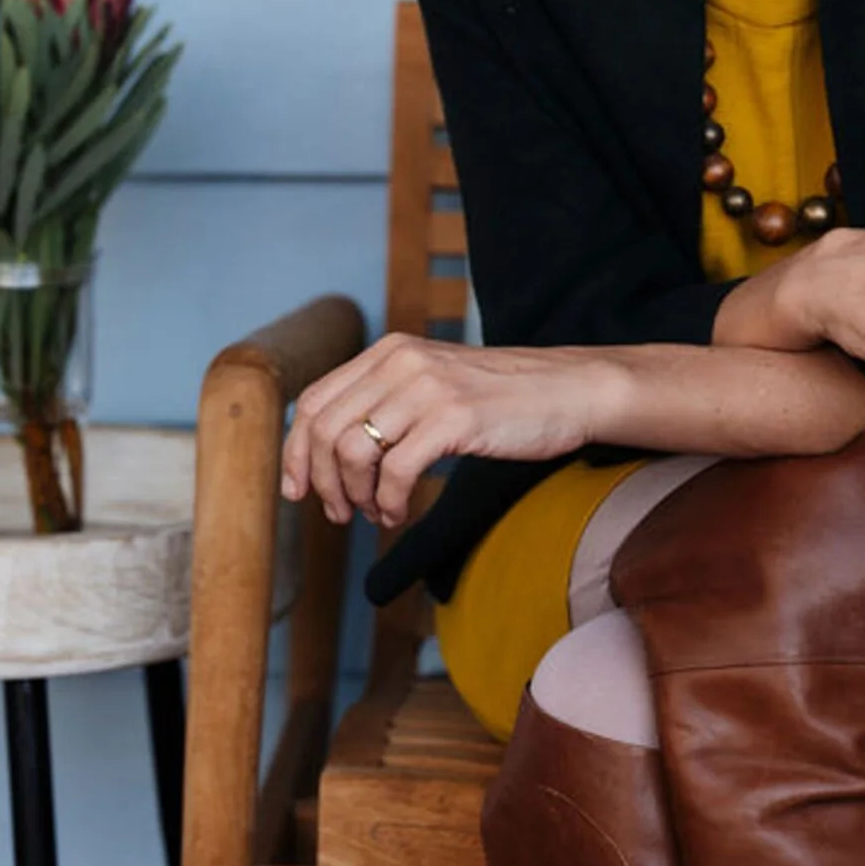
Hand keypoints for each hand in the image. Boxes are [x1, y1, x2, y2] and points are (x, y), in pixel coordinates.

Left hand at [278, 334, 617, 527]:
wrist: (569, 389)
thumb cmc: (501, 398)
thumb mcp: (432, 385)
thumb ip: (385, 403)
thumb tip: (330, 456)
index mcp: (389, 352)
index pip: (313, 401)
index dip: (295, 452)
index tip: (297, 490)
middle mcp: (400, 362)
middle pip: (324, 430)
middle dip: (322, 482)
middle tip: (340, 514)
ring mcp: (426, 388)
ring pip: (352, 452)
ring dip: (356, 496)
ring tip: (377, 514)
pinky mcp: (454, 417)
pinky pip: (394, 472)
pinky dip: (388, 503)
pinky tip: (399, 514)